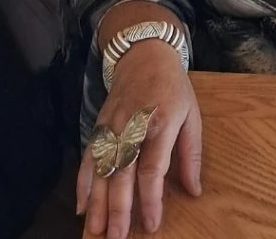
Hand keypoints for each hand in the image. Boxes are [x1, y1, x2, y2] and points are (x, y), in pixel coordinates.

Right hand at [78, 42, 201, 237]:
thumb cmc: (172, 86)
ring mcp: (111, 125)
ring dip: (96, 202)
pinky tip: (80, 205)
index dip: (150, 199)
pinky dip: (82, 182)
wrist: (143, 53)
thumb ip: (191, 154)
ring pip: (101, 169)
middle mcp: (132, 126)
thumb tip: (194, 191)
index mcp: (160, 123)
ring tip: (94, 231)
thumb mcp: (191, 114)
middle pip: (121, 173)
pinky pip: (88, 156)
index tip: (150, 225)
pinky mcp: (99, 125)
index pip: (152, 168)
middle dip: (117, 209)